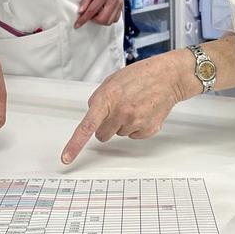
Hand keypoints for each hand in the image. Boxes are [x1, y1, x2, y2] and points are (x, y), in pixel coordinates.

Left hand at [60, 56, 197, 164]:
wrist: (168, 77)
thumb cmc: (141, 75)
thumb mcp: (112, 81)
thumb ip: (99, 99)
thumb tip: (93, 116)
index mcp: (107, 98)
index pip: (86, 126)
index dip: (75, 145)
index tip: (66, 158)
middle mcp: (120, 112)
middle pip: (102, 135)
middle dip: (105, 126)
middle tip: (117, 110)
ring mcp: (135, 122)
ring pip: (119, 134)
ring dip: (123, 123)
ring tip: (135, 105)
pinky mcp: (148, 129)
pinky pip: (134, 135)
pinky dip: (137, 126)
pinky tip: (144, 111)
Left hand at [75, 0, 122, 28]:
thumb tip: (81, 10)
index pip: (92, 11)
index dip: (83, 19)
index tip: (78, 24)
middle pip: (102, 19)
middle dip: (93, 20)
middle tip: (88, 15)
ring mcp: (119, 2)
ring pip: (110, 20)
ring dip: (101, 20)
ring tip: (96, 13)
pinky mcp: (121, 3)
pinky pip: (116, 17)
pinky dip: (109, 18)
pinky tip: (103, 12)